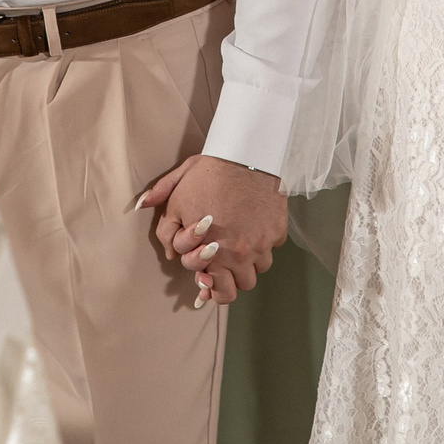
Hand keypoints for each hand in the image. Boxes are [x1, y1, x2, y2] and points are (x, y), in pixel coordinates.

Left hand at [137, 154, 285, 308]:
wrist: (244, 154)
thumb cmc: (209, 174)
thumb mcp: (177, 195)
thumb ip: (166, 227)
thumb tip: (166, 252)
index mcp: (213, 252)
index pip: (216, 290)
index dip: (209, 282)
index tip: (208, 273)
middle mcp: (240, 254)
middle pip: (242, 286)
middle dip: (232, 279)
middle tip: (226, 265)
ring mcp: (262, 243)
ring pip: (260, 268)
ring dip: (250, 261)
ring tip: (240, 243)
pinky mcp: (278, 231)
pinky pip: (273, 247)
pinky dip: (265, 242)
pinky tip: (254, 226)